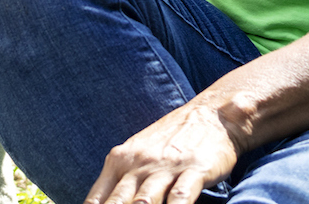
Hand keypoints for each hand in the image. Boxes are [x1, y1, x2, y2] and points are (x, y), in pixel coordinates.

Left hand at [86, 103, 241, 203]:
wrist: (212, 114)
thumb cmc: (171, 140)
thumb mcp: (136, 154)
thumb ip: (119, 182)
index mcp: (119, 160)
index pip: (96, 199)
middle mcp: (138, 164)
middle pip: (118, 203)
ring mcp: (165, 167)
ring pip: (145, 202)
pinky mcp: (194, 170)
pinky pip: (179, 197)